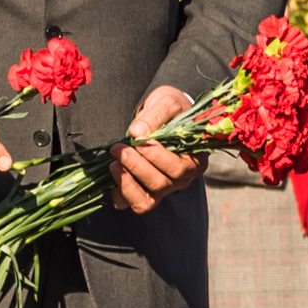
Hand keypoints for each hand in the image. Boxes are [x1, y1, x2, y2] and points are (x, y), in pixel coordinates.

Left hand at [111, 86, 203, 215]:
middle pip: (159, 184)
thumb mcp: (167, 104)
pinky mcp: (143, 194)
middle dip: (135, 166)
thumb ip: (155, 117)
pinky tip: (112, 172)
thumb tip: (136, 132)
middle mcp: (181, 181)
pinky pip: (129, 203)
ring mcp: (162, 190)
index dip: (156, 157)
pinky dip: (118, 192)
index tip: (138, 139)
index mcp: (195, 162)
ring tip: (113, 162)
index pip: (177, 169)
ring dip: (126, 182)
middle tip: (118, 148)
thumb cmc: (170, 111)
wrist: (163, 116)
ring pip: (145, 201)